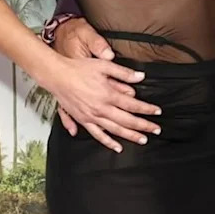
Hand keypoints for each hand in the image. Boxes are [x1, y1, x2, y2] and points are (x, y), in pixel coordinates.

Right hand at [48, 17, 160, 151]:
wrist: (57, 76)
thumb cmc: (79, 69)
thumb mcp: (103, 65)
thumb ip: (123, 73)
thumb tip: (140, 76)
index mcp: (108, 94)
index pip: (133, 105)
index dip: (147, 109)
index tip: (157, 112)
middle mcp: (101, 108)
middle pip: (127, 120)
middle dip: (144, 126)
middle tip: (156, 129)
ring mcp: (92, 117)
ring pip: (115, 130)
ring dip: (131, 136)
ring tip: (143, 139)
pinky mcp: (83, 121)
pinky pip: (98, 135)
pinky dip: (108, 143)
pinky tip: (117, 147)